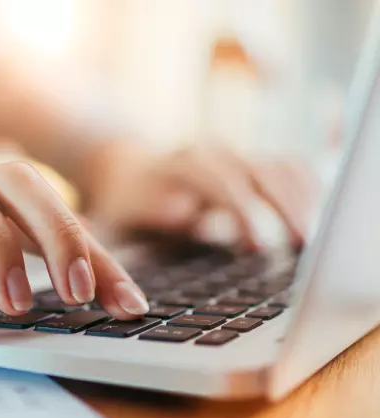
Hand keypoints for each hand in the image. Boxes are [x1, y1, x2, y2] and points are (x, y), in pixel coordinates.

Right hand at [0, 162, 148, 320]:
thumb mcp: (21, 245)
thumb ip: (75, 269)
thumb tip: (132, 304)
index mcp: (7, 190)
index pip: (58, 209)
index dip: (85, 248)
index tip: (111, 301)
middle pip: (19, 180)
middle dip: (55, 233)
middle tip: (76, 294)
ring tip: (15, 305)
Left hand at [87, 143, 318, 248]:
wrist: (124, 172)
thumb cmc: (122, 205)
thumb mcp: (121, 216)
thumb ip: (148, 215)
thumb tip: (185, 213)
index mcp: (176, 166)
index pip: (218, 180)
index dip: (242, 212)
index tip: (258, 247)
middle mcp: (207, 154)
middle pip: (256, 170)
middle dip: (281, 206)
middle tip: (300, 244)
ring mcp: (228, 156)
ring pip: (276, 166)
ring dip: (299, 198)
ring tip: (311, 237)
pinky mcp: (243, 163)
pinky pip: (284, 166)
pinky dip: (304, 187)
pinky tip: (312, 213)